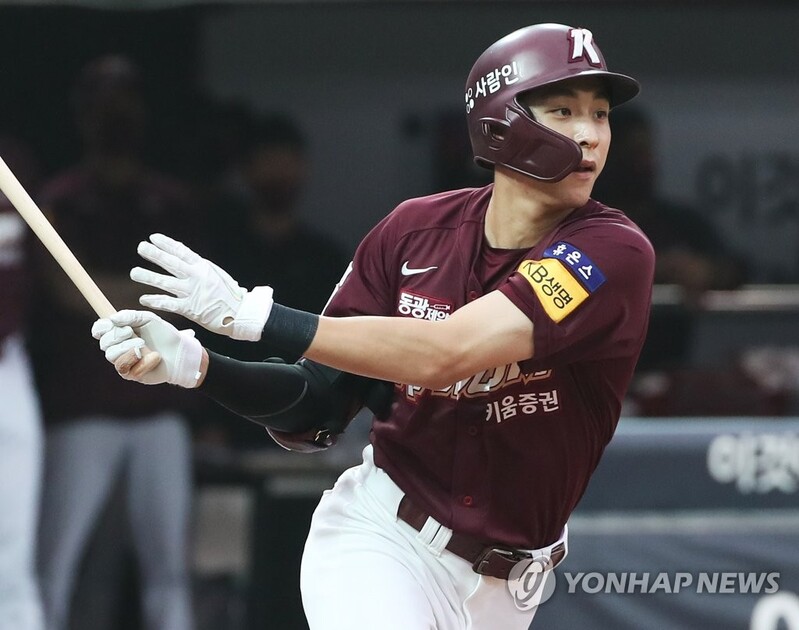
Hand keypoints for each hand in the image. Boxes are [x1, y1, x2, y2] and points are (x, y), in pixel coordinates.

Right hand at [92, 310, 204, 387]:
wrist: (181, 352)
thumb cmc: (164, 334)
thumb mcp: (148, 319)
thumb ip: (130, 316)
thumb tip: (111, 318)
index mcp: (120, 332)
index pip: (100, 330)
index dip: (100, 328)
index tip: (109, 324)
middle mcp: (119, 347)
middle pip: (104, 343)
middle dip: (116, 336)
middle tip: (131, 332)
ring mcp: (124, 361)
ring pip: (111, 356)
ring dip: (126, 348)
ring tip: (143, 344)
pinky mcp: (131, 374)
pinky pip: (125, 368)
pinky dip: (141, 361)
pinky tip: (154, 356)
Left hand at [131, 233, 273, 340]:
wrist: (242, 314)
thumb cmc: (231, 295)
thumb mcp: (218, 275)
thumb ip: (201, 269)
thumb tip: (187, 259)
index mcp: (204, 266)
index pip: (182, 251)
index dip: (167, 244)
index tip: (153, 237)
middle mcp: (197, 277)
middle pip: (171, 263)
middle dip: (154, 254)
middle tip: (141, 247)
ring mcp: (193, 292)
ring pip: (166, 283)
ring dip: (148, 277)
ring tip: (135, 272)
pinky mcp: (191, 309)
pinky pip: (169, 304)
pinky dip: (156, 301)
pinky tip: (144, 299)